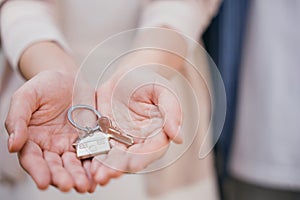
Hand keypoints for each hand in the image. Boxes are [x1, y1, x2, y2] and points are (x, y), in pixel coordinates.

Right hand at [5, 70, 95, 191]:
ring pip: (76, 164)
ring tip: (86, 185)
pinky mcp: (90, 140)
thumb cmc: (44, 86)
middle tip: (68, 185)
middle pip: (56, 166)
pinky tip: (100, 173)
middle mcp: (52, 147)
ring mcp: (72, 145)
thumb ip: (17, 118)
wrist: (68, 78)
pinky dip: (97, 164)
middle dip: (62, 177)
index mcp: (33, 139)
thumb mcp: (26, 96)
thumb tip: (13, 144)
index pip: (33, 159)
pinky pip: (94, 153)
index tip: (43, 182)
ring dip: (81, 176)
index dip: (38, 171)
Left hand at [91, 69, 181, 184]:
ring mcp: (121, 138)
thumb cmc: (151, 81)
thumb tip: (179, 137)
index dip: (142, 158)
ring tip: (94, 174)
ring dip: (103, 165)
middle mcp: (139, 141)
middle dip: (118, 167)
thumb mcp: (165, 92)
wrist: (131, 74)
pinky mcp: (105, 132)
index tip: (131, 166)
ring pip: (112, 155)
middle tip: (106, 176)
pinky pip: (98, 143)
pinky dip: (92, 152)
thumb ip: (172, 113)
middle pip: (129, 157)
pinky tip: (85, 159)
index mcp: (157, 134)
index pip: (151, 151)